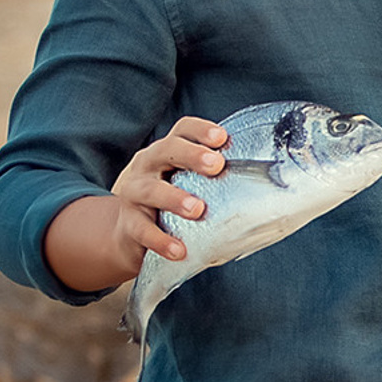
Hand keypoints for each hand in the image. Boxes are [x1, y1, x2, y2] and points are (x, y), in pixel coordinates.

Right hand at [40, 117, 230, 292]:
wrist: (123, 235)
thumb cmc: (167, 204)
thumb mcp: (183, 184)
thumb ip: (211, 180)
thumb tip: (259, 177)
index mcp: (165, 154)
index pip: (181, 131)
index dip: (201, 131)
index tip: (223, 138)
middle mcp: (148, 169)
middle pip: (165, 151)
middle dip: (191, 155)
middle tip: (216, 165)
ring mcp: (134, 197)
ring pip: (151, 190)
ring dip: (174, 197)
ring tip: (198, 209)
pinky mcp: (127, 227)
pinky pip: (142, 232)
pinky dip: (161, 241)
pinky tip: (179, 251)